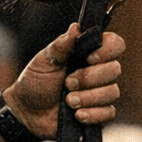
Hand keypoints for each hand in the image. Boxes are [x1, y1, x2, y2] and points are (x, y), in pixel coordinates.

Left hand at [5, 23, 125, 138]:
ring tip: (68, 100)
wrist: (26, 112)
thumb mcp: (45, 60)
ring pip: (112, 92)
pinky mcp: (99, 113)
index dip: (107, 50)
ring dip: (87, 97)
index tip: (89, 58)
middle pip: (115, 69)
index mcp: (89, 54)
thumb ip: (62, 44)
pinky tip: (76, 114)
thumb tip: (76, 27)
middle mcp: (99, 72)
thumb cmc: (35, 82)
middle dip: (89, 78)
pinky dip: (92, 114)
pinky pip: (108, 113)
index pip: (115, 44)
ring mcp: (100, 93)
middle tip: (67, 83)